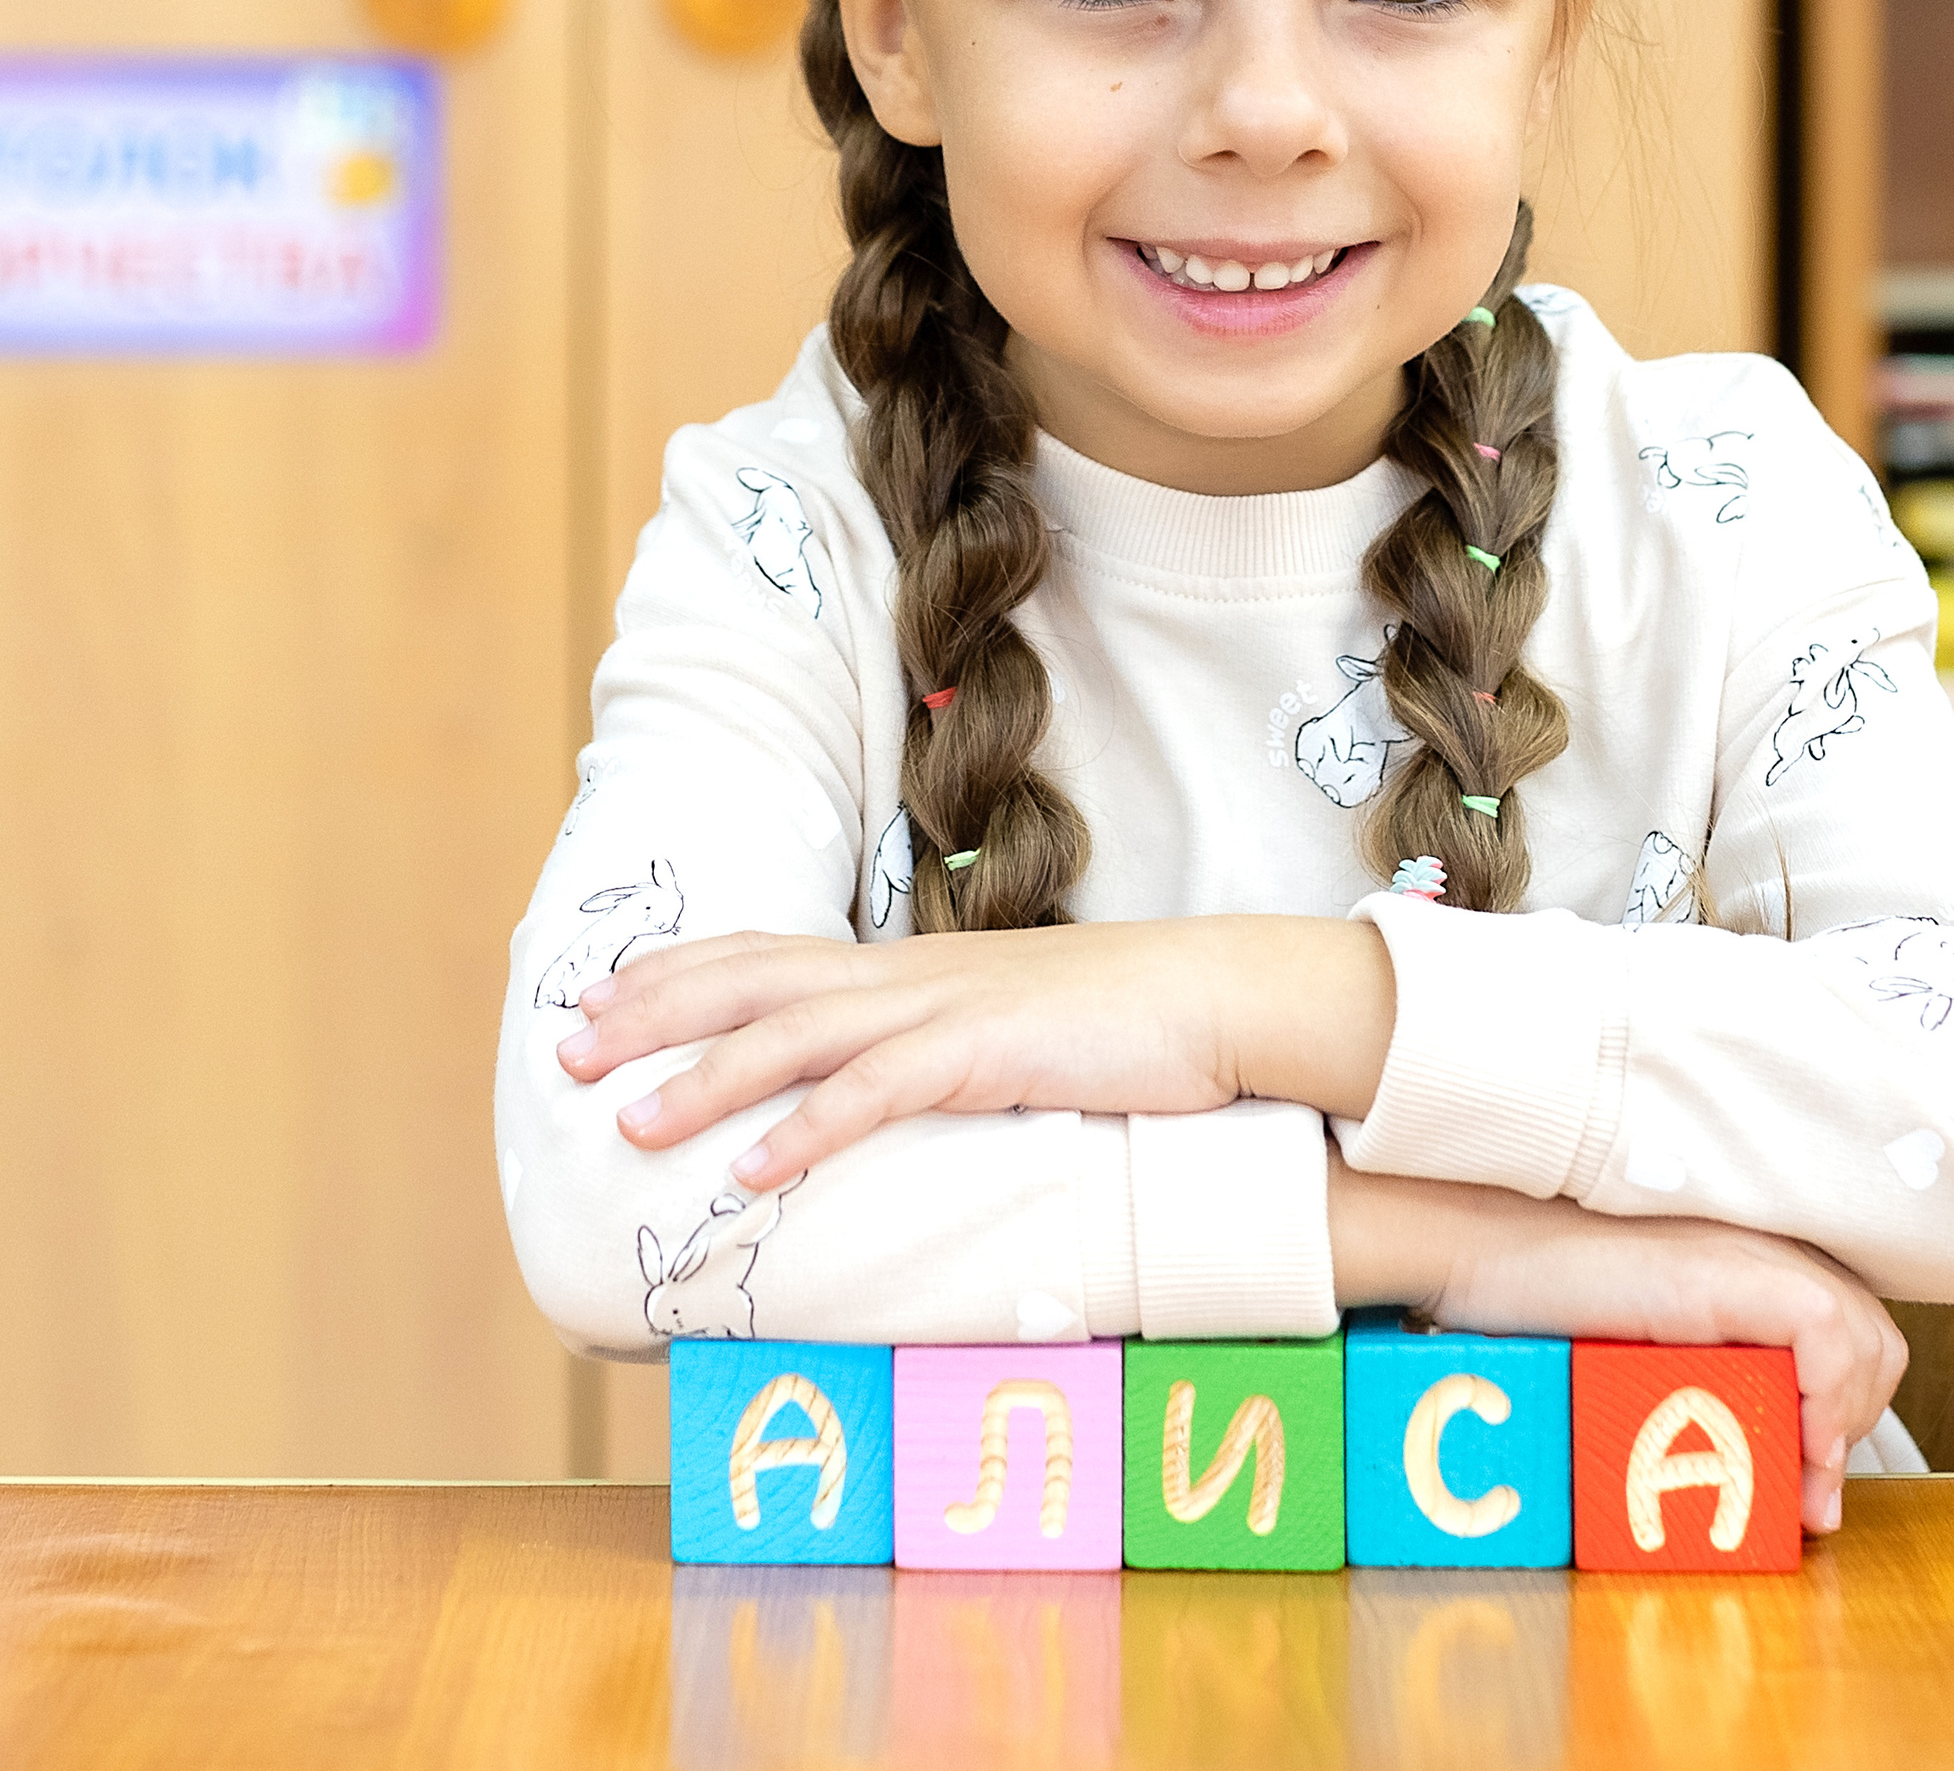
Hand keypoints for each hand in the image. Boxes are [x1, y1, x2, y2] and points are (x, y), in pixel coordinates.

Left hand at [553, 914, 1394, 1189]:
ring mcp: (945, 1008)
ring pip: (797, 1036)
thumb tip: (885, 1093)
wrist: (1215, 996)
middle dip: (653, 1012)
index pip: (769, 953)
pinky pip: (880, 1092)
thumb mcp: (1005, 1026)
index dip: (679, 972)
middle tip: (566, 1049)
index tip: (601, 997)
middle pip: (754, 980)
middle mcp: (909, 976)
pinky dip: (808, 1130)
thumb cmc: (1118, 1022)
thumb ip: (938, 1048)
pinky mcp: (988, 1052)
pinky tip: (753, 1171)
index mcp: (909, 967)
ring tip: (630, 1124)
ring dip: (705, 1079)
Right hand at [1328, 1154, 1908, 1536]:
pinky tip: (1797, 1445)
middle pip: (1873, 1335)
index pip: (1852, 1331)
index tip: (1811, 1488)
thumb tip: (1753, 1466)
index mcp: (1748, 1259)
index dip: (1847, 1414)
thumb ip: (1696, 1377)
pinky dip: (1830, 1395)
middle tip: (1806, 1496)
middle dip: (1853, 1427)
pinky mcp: (1726, 1271)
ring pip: (1864, 1335)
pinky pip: (1825, 1329)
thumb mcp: (1641, 1346)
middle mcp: (1763, 1246)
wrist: (1483, 1252)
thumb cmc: (1542, 1302)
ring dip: (1844, 1424)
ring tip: (1797, 1483)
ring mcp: (1748, 1254)